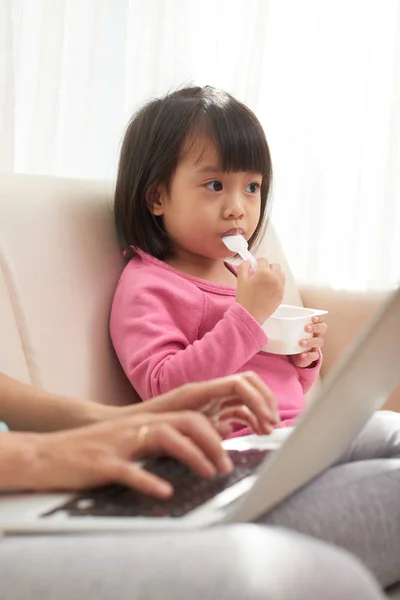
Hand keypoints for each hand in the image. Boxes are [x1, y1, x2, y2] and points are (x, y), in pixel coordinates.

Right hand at [15, 412, 234, 496]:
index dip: (212, 434)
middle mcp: (135, 427)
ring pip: (164, 437)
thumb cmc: (92, 450)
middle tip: (225, 467)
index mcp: (143, 422)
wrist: (47, 453)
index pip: (188, 418)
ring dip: (191, 454)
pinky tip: (165, 492)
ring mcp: (119, 443)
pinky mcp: (102, 463)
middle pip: (184, 422)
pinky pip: (129, 470)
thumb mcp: (128, 441)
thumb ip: (157, 442)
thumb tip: (188, 450)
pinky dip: (149, 481)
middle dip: (210, 442)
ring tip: (208, 473)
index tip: (227, 455)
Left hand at [116, 373, 279, 434]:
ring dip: (261, 410)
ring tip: (268, 429)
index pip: (240, 383)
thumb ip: (202, 427)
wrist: (135, 428)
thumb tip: (226, 430)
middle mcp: (210, 391)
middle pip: (249, 384)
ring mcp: (212, 400)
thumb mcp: (178, 426)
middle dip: (266, 400)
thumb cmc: (152, 425)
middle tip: (273, 422)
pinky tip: (256, 431)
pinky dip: (251, 418)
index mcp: (203, 389)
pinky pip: (238, 410)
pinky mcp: (212, 412)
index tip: (267, 420)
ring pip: (246, 397)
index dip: (258, 399)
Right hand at [236, 259, 284, 324]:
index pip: (263, 260)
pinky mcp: (282, 294)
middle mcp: (275, 278)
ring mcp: (280, 286)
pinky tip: (269, 288)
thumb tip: (248, 262)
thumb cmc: (245, 298)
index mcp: (264, 272)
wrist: (250, 315)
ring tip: (265, 281)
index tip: (254, 267)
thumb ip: (244, 266)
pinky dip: (277, 283)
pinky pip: (282, 283)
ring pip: (280, 273)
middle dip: (267, 267)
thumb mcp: (240, 280)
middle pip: (274, 265)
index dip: (257, 263)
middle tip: (260, 274)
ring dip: (274, 274)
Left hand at [290, 316, 326, 367]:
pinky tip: (302, 354)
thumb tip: (274, 313)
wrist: (294, 356)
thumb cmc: (293, 338)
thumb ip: (287, 322)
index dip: (318, 318)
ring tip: (300, 342)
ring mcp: (315, 345)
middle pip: (322, 328)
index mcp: (313, 327)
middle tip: (306, 328)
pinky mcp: (312, 355)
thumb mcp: (291, 330)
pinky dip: (309, 355)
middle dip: (315, 327)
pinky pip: (314, 355)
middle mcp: (316, 335)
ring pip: (319, 342)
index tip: (312, 318)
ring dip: (310, 341)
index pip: (320, 320)